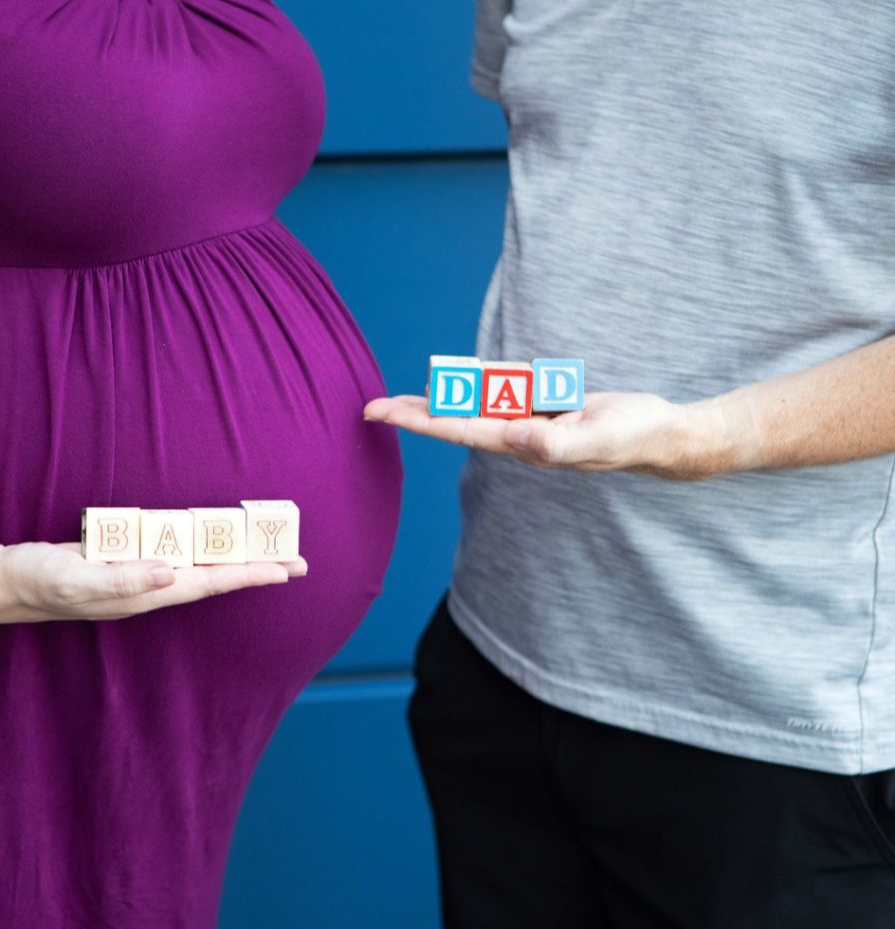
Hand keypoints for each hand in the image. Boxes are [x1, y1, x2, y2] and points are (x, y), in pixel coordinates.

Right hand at [0, 531, 307, 623]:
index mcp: (146, 592)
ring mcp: (142, 574)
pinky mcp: (130, 559)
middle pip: (216, 575)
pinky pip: (178, 552)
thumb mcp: (75, 579)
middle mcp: (152, 586)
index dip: (248, 575)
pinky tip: (218, 540)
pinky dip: (204, 545)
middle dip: (257, 568)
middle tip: (298, 562)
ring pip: (201, 564)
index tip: (285, 571)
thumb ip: (121, 579)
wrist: (6, 581)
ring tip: (271, 550)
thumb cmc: (38, 581)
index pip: (210, 582)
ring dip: (237, 557)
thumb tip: (171, 575)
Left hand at [364, 392, 733, 480]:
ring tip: (402, 394)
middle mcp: (518, 434)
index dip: (418, 421)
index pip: (458, 430)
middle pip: (455, 419)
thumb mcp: (598, 441)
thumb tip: (513, 437)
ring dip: (442, 397)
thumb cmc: (633, 438)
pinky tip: (459, 381)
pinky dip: (481, 384)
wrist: (661, 433)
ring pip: (476, 403)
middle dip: (414, 412)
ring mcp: (530, 421)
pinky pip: (505, 391)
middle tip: (371, 408)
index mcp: (523, 443)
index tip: (382, 414)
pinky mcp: (544, 407)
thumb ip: (556, 444)